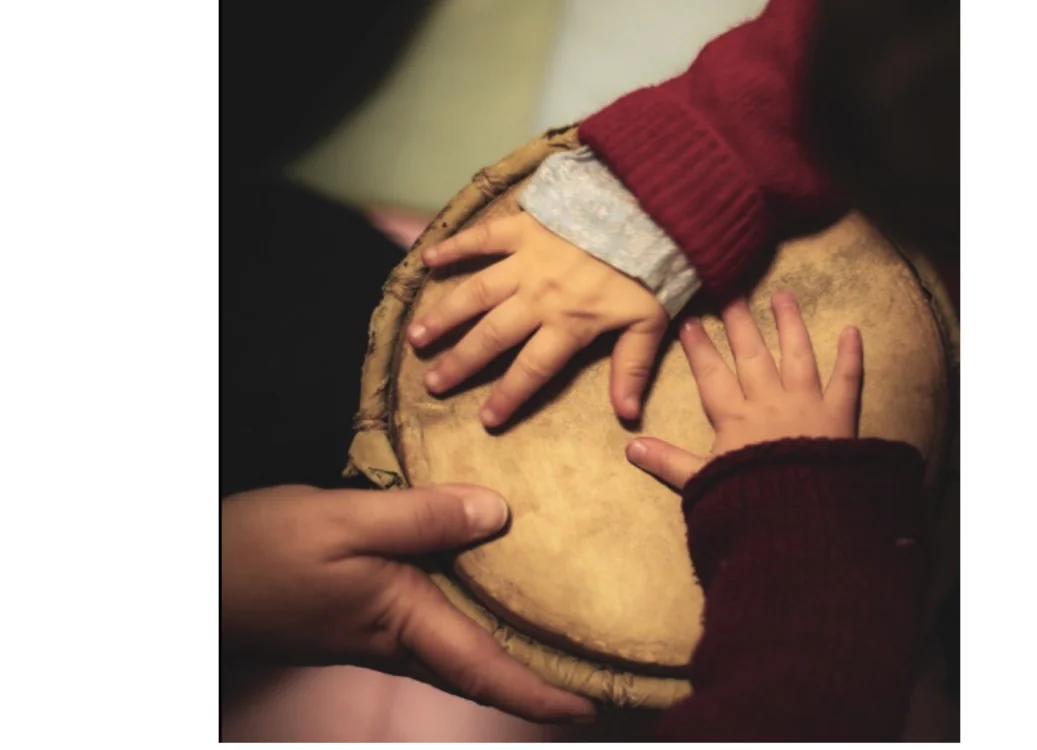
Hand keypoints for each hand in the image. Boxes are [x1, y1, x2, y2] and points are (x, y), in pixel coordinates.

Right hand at [220, 483, 595, 723]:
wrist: (199, 573)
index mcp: (403, 623)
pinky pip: (432, 625)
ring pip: (457, 648)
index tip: (589, 707)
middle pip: (480, 669)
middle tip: (589, 667)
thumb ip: (423, 518)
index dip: (540, 693)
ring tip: (551, 627)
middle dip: (534, 678)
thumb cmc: (264, 554)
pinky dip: (469, 615)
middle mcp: (397, 640)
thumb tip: (497, 515)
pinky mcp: (361, 615)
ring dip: (505, 649)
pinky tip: (482, 583)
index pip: (487, 671)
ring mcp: (377, 632)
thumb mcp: (345, 522)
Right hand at [407, 213, 668, 425]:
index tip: (485, 420)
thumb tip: (626, 415)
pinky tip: (426, 260)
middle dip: (460, 363)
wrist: (649, 204)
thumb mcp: (650, 321)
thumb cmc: (652, 265)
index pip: (532, 369)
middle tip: (432, 384)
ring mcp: (526, 260)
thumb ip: (632, 367)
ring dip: (444, 316)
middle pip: (492, 336)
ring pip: (475, 293)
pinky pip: (481, 238)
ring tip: (416, 338)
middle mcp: (539, 296)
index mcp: (570, 323)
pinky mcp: (522, 227)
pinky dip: (453, 247)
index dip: (508, 396)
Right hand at [625, 291, 862, 488]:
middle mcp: (770, 402)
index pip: (712, 375)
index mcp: (735, 418)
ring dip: (790, 324)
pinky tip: (852, 331)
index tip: (689, 320)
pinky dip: (851, 355)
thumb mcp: (702, 483)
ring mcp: (806, 404)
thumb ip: (669, 461)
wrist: (800, 518)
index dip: (699, 348)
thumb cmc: (749, 501)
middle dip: (740, 323)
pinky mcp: (840, 415)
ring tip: (784, 295)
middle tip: (732, 292)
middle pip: (753, 355)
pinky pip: (847, 380)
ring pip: (797, 355)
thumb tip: (630, 447)